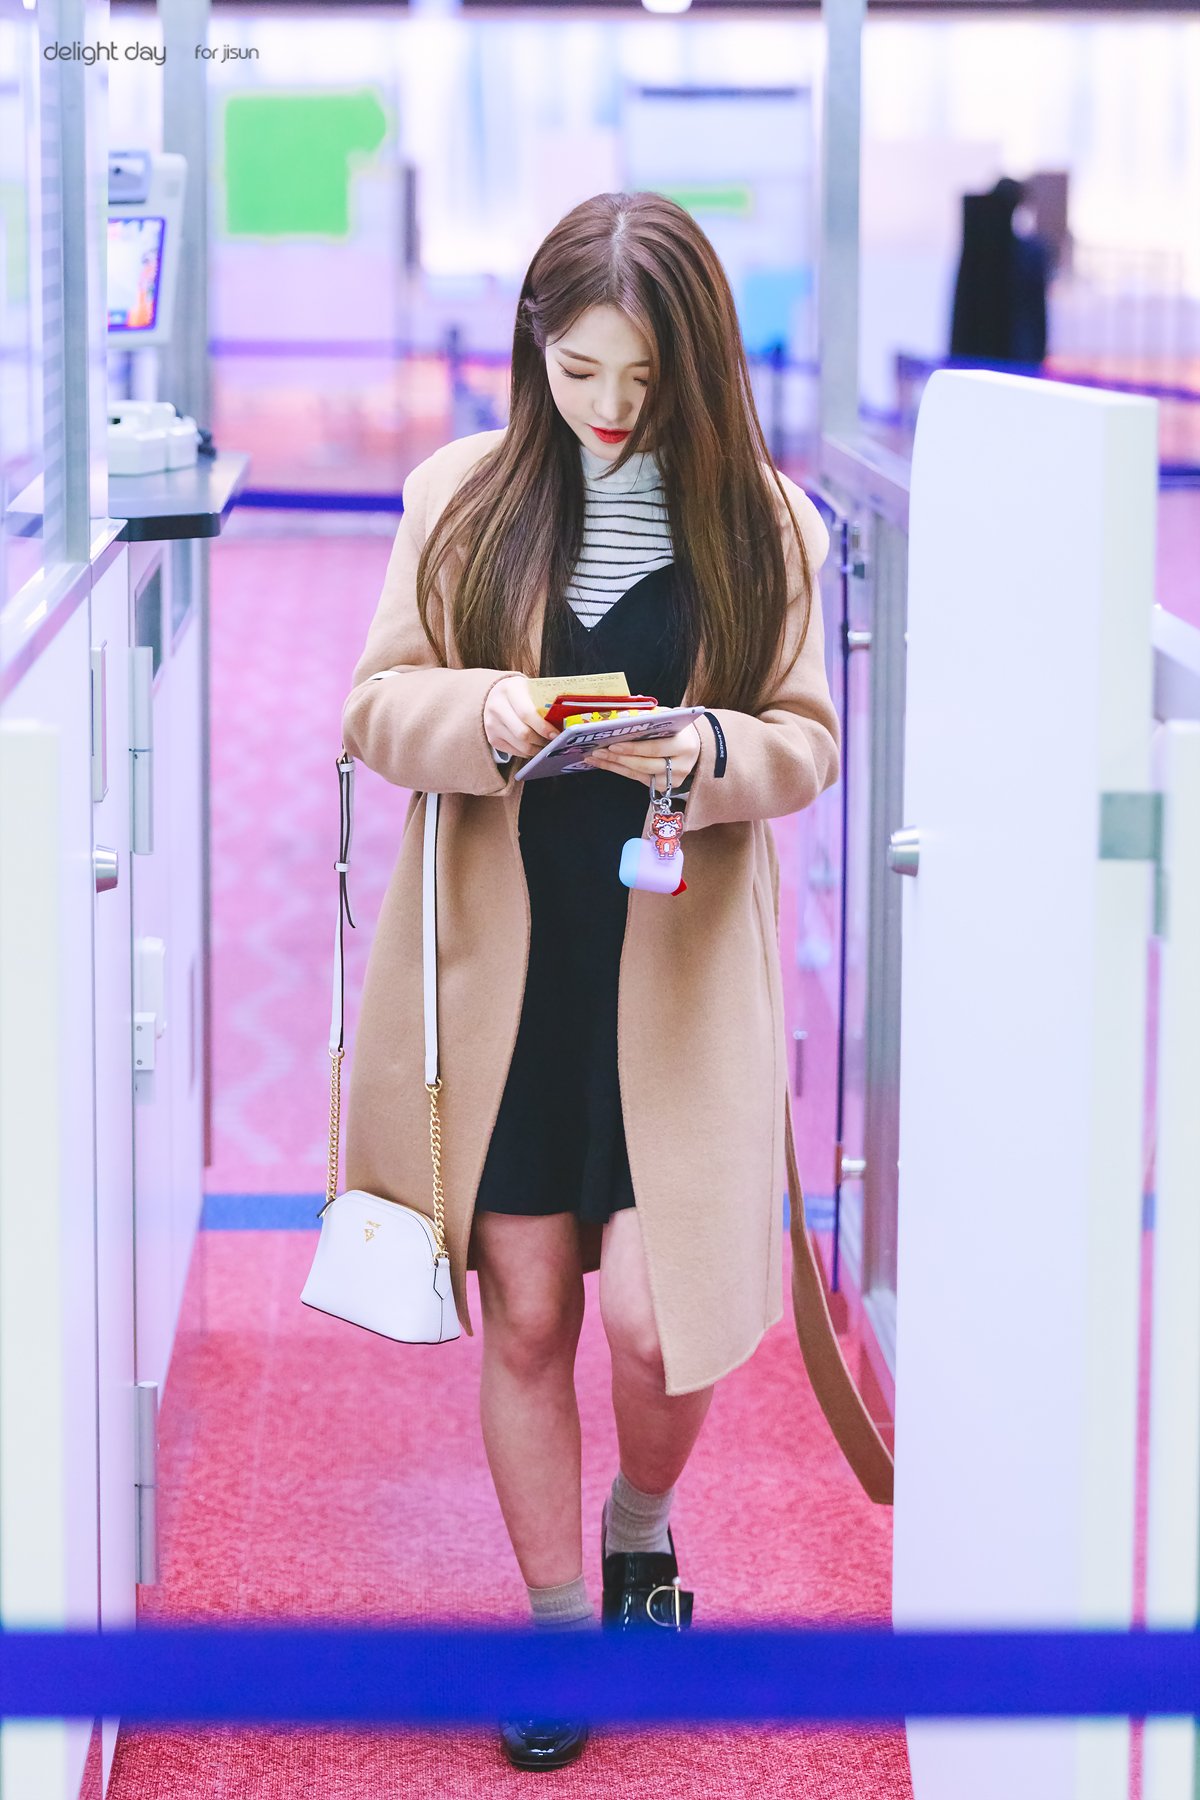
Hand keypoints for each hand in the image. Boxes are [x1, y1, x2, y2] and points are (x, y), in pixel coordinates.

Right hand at [483, 674, 559, 759]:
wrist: (495, 694)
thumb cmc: (520, 692)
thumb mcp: (531, 688)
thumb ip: (546, 701)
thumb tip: (568, 719)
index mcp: (510, 690)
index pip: (527, 713)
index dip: (543, 727)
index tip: (556, 734)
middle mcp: (497, 707)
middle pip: (523, 733)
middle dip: (543, 741)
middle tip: (555, 741)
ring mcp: (492, 725)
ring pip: (521, 746)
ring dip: (538, 749)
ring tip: (548, 744)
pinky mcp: (493, 738)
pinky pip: (515, 752)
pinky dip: (529, 752)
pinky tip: (536, 746)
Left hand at [587, 721, 702, 788]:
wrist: (693, 745)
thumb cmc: (677, 728)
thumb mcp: (668, 717)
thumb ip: (649, 717)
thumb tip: (621, 717)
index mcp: (684, 745)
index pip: (655, 749)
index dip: (633, 748)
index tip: (614, 745)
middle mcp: (681, 766)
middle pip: (645, 765)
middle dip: (619, 758)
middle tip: (599, 751)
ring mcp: (672, 780)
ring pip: (638, 774)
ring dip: (613, 765)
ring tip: (595, 757)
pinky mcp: (663, 786)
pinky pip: (637, 778)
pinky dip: (619, 770)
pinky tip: (604, 762)